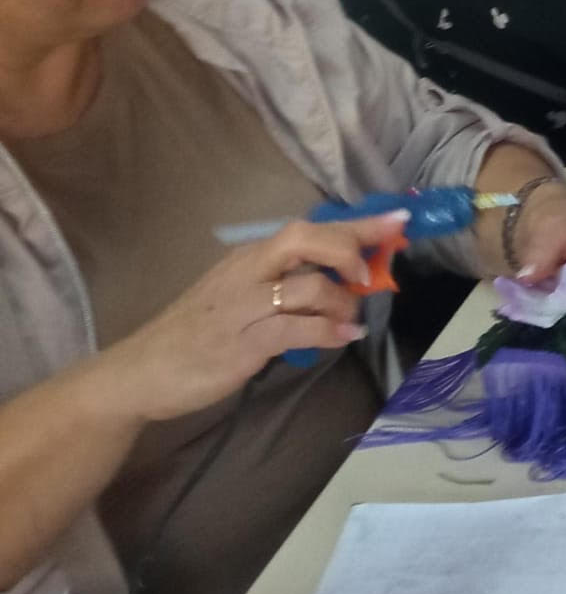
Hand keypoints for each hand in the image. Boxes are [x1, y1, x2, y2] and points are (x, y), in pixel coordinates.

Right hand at [104, 213, 404, 422]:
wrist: (140, 373)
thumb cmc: (196, 334)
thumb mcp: (240, 296)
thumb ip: (284, 284)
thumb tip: (341, 278)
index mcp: (249, 258)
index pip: (309, 229)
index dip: (357, 224)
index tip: (398, 221)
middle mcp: (247, 272)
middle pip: (306, 239)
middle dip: (350, 248)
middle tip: (371, 272)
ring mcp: (243, 307)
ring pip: (309, 285)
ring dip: (343, 301)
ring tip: (352, 317)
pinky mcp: (242, 343)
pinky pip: (297, 328)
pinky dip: (329, 330)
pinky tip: (345, 336)